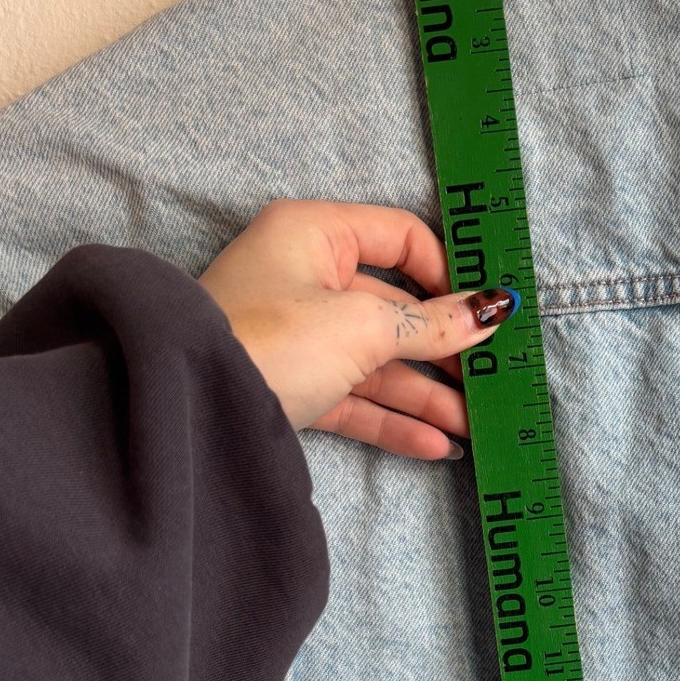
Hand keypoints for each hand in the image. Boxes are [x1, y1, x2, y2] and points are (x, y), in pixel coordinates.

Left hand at [198, 198, 518, 460]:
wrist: (189, 408)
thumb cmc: (270, 341)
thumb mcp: (362, 326)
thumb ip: (431, 324)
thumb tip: (489, 311)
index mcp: (315, 235)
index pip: (399, 237)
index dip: (446, 273)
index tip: (481, 312)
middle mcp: (305, 279)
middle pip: (395, 308)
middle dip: (444, 350)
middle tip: (490, 380)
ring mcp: (297, 337)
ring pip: (378, 362)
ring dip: (427, 395)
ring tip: (473, 427)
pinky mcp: (292, 387)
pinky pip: (355, 398)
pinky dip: (394, 419)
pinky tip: (436, 445)